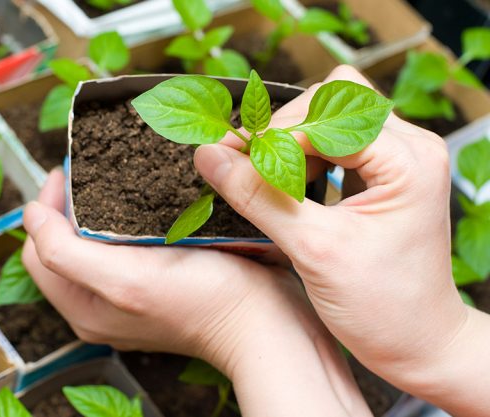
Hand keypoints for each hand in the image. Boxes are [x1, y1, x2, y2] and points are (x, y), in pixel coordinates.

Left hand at [22, 168, 370, 415]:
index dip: (47, 206)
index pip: (37, 248)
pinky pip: (126, 244)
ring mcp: (129, 294)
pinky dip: (126, 218)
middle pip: (63, 244)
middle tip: (91, 168)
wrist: (266, 323)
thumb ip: (64, 252)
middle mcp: (100, 304)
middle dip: (70, 203)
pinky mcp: (156, 283)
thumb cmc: (204, 302)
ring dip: (98, 207)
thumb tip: (29, 215)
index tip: (69, 172)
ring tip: (115, 177)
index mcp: (82, 305)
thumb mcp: (124, 279)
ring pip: (94, 241)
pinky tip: (145, 199)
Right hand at [194, 65, 489, 415]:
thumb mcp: (313, 250)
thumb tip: (208, 156)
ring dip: (290, 144)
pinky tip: (287, 189)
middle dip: (281, 132)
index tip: (227, 156)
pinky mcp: (384, 175)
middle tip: (245, 168)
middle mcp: (410, 147)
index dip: (271, 134)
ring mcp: (399, 159)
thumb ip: (258, 197)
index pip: (324, 116)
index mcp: (407, 159)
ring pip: (329, 118)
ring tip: (268, 184)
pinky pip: (334, 143)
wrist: (418, 344)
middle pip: (329, 102)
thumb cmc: (383, 307)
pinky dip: (302, 158)